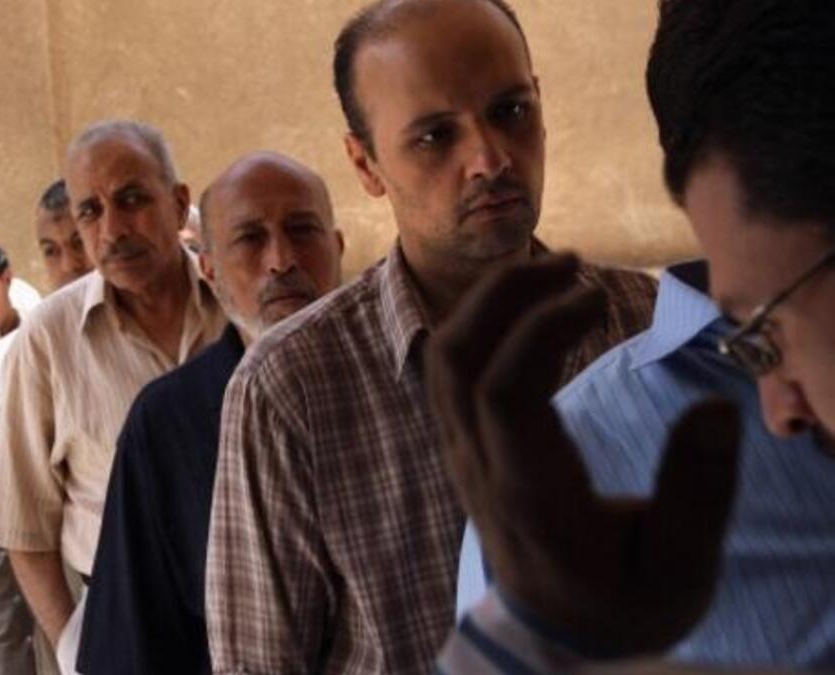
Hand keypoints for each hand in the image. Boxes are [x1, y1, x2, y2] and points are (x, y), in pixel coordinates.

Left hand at [424, 254, 740, 656]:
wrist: (560, 635)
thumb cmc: (624, 601)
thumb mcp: (680, 568)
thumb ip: (698, 494)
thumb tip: (715, 407)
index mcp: (530, 493)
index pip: (503, 392)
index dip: (539, 329)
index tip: (595, 298)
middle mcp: (478, 467)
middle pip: (454, 360)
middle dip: (503, 296)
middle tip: (570, 264)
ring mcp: (461, 456)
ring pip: (442, 361)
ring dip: (487, 304)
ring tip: (553, 274)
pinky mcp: (462, 448)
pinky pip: (448, 374)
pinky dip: (480, 326)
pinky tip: (528, 310)